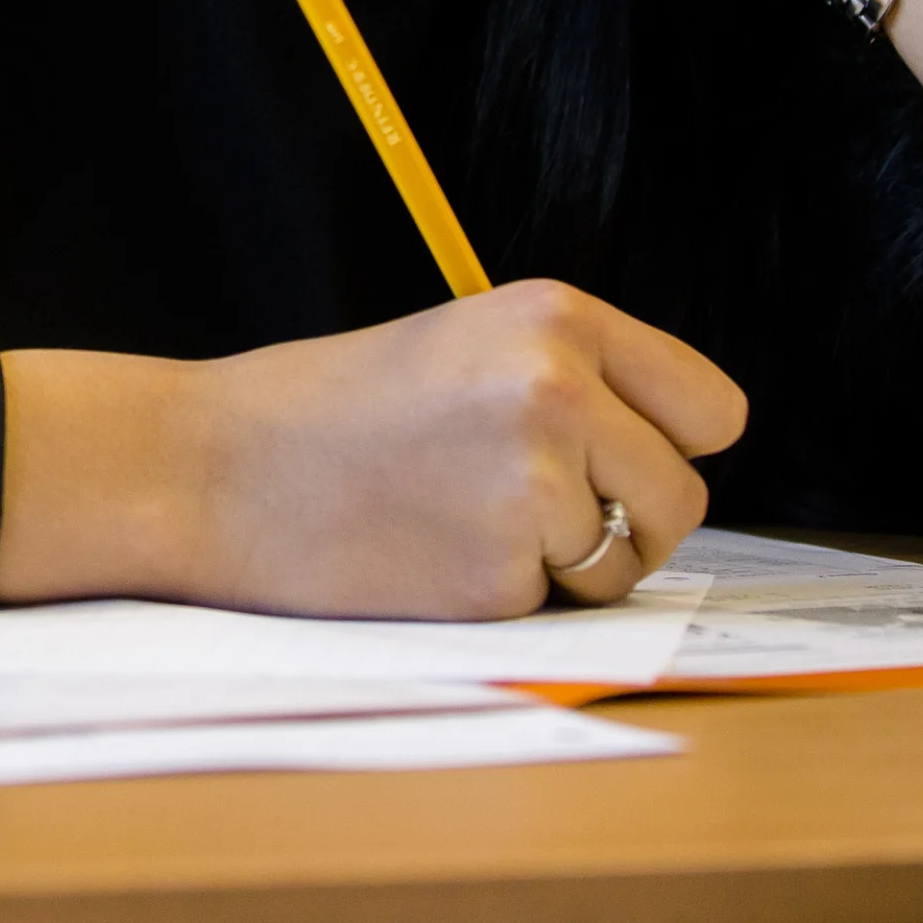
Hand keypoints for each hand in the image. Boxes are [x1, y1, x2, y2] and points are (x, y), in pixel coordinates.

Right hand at [167, 280, 747, 618]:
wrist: (210, 470)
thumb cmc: (329, 411)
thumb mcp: (464, 345)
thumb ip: (569, 378)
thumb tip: (673, 450)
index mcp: (557, 317)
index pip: (713, 409)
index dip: (669, 446)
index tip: (618, 461)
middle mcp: (559, 388)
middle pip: (684, 496)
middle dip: (628, 522)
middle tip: (531, 511)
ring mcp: (534, 481)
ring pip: (632, 562)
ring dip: (570, 567)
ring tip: (465, 524)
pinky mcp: (500, 571)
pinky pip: (557, 605)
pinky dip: (506, 598)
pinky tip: (429, 556)